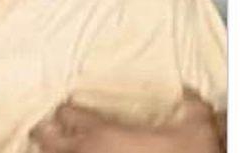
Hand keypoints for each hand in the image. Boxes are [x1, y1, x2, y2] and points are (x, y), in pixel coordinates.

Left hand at [30, 89, 221, 152]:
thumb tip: (190, 92)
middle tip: (48, 129)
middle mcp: (84, 152)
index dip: (66, 111)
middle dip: (44, 131)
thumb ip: (192, 107)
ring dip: (50, 151)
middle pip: (43, 135)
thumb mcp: (196, 131)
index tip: (71, 111)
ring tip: (55, 148)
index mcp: (103, 132)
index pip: (66, 113)